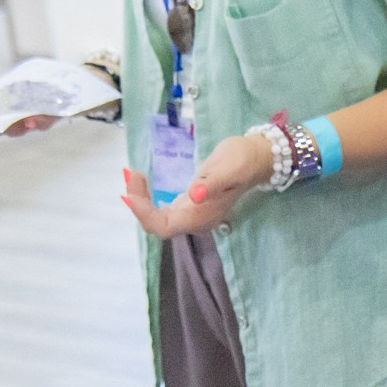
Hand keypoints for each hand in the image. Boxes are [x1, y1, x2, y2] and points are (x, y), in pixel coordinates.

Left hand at [120, 132, 272, 237]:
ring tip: (133, 175)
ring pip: (157, 218)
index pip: (163, 227)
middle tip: (130, 174)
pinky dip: (148, 198)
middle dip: (138, 203)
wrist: (256, 158)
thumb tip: (194, 196)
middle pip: (156, 224)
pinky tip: (141, 181)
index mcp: (201, 216)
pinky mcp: (189, 205)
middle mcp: (194, 221)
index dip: (144, 214)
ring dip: (140, 200)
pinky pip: (162, 210)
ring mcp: (192, 215)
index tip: (132, 192)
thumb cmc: (242, 160)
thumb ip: (210, 184)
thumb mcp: (228, 168)